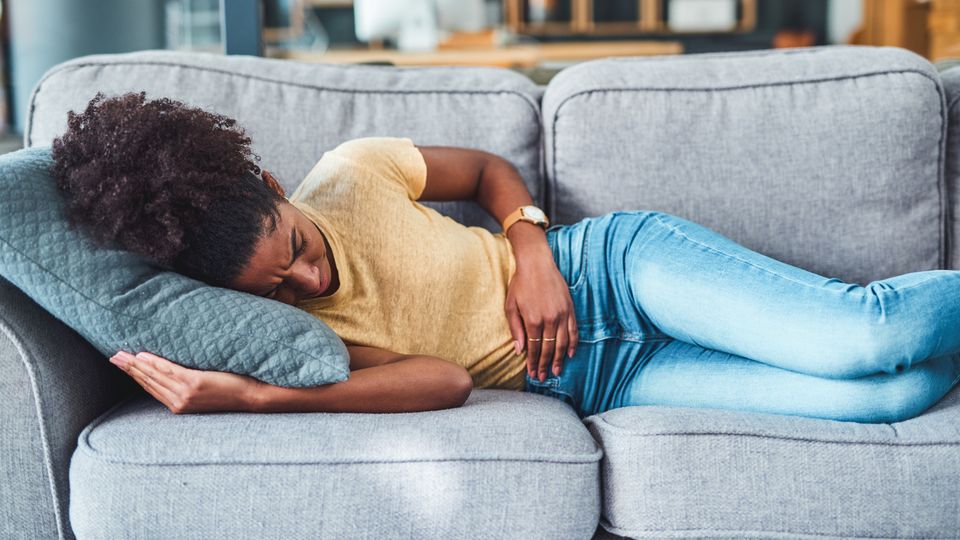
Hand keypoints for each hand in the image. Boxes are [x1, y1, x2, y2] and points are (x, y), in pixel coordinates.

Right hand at [109, 350, 262, 413]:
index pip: (152, 388)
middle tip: (113, 357)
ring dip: (136, 365)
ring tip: (121, 355)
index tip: (123, 365)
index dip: (136, 376)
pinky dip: (154, 363)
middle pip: (148, 382)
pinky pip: (169, 371)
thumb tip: (181, 369)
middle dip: (129, 369)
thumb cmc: (234, 390)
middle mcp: (179, 402)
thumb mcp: (207, 390)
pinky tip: (143, 356)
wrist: (253, 396)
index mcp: (180, 405)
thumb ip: (191, 384)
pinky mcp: (194, 384)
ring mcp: (186, 394)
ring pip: (154, 376)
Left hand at [505, 251, 578, 381]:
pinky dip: (573, 343)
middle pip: (549, 349)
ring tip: (557, 371)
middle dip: (546, 365)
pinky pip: (574, 330)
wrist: (537, 263)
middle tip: (543, 377)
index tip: (533, 373)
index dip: (534, 363)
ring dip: (560, 359)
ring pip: (562, 343)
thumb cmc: (520, 284)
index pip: (534, 348)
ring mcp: (561, 314)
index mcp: (533, 320)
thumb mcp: (511, 306)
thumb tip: (519, 351)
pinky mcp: (570, 308)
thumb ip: (515, 329)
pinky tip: (570, 354)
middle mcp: (549, 319)